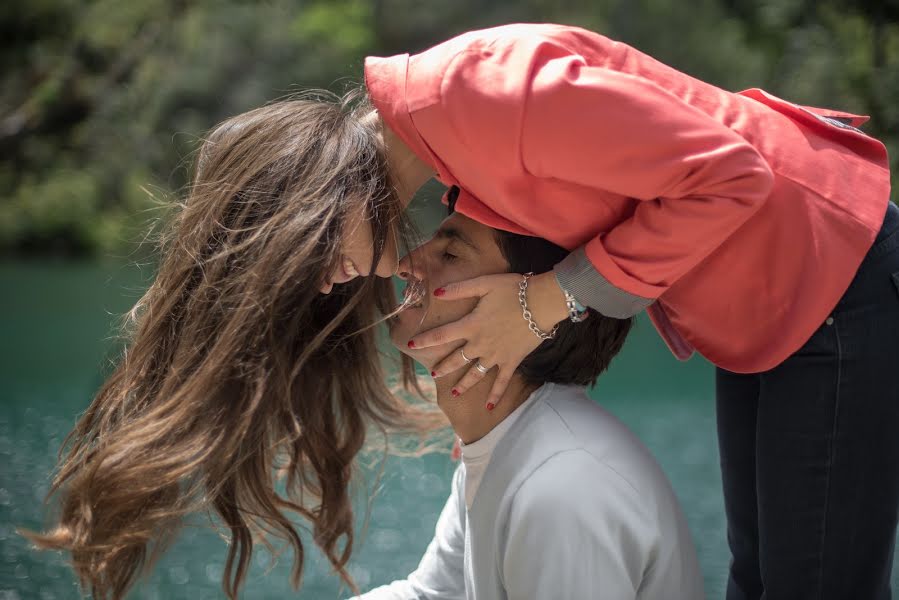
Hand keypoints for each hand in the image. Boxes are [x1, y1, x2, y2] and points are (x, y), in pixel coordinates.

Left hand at [408, 271, 567, 409]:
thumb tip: (436, 293)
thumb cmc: (514, 290)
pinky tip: (489, 407)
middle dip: (443, 366)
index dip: (424, 340)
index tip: (410, 345)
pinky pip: (502, 382)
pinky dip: (496, 395)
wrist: (542, 302)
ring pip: (475, 373)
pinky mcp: (511, 361)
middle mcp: (480, 344)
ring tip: (454, 392)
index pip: (441, 335)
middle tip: (433, 373)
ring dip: (464, 383)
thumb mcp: (484, 283)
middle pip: (456, 359)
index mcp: (471, 325)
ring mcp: (496, 355)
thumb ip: (459, 289)